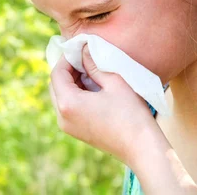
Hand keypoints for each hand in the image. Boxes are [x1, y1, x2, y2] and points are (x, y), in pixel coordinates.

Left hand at [48, 45, 157, 164]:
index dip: (67, 58)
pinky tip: (93, 88)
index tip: (80, 49)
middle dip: (68, 70)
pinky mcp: (76, 132)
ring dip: (71, 82)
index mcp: (68, 104)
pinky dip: (75, 94)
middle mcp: (62, 117)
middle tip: (86, 59)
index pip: (57, 74)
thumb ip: (94, 64)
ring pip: (60, 96)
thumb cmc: (130, 113)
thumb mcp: (114, 82)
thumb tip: (84, 49)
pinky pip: (67, 108)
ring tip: (91, 72)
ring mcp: (68, 127)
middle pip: (55, 85)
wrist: (141, 147)